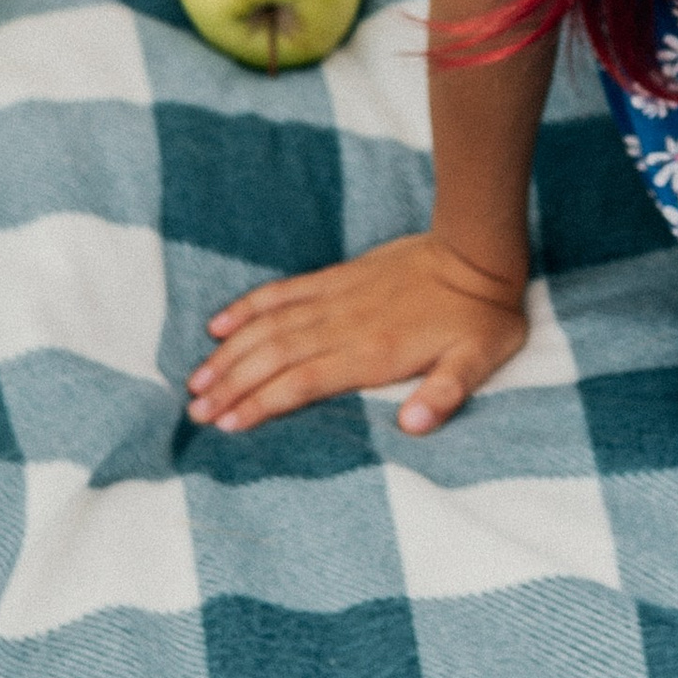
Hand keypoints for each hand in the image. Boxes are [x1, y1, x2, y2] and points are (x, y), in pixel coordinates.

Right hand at [187, 230, 529, 436]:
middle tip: (195, 412)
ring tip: (196, 381)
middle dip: (231, 385)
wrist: (478, 251)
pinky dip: (248, 307)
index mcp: (372, 353)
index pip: (302, 382)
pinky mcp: (336, 278)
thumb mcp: (476, 362)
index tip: (227, 425)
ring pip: (269, 327)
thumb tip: (413, 427)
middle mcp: (344, 326)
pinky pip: (283, 292)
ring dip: (230, 353)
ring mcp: (336, 299)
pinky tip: (219, 324)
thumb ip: (444, 395)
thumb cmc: (481, 317)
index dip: (262, 403)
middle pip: (273, 357)